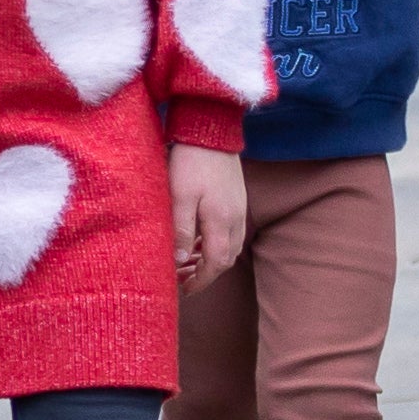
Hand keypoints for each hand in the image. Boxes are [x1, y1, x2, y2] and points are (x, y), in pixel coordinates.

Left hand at [170, 142, 248, 284]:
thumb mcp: (179, 196)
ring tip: (187, 263)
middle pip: (226, 258)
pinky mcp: (236, 199)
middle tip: (183, 280)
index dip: (202, 281)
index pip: (217, 263)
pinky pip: (229, 231)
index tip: (185, 290)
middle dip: (206, 274)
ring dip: (210, 259)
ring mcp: (239, 209)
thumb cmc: (191, 162)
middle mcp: (235, 219)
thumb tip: (181, 261)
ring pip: (229, 245)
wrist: (211, 130)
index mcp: (222, 221)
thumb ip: (182, 230)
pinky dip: (214, 242)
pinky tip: (198, 240)